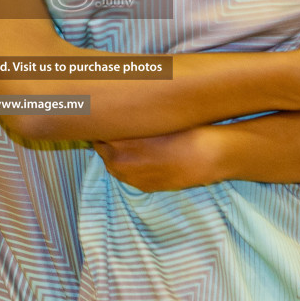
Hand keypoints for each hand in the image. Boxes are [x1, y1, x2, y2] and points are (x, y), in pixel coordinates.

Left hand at [92, 127, 218, 191]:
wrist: (204, 155)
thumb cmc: (180, 129)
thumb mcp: (150, 118)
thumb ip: (127, 118)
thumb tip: (113, 113)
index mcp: (116, 141)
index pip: (96, 132)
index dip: (102, 124)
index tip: (107, 117)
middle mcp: (117, 161)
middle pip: (100, 148)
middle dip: (107, 139)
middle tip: (118, 128)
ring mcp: (129, 176)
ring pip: (112, 164)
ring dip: (115, 153)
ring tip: (130, 142)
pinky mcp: (142, 186)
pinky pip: (126, 175)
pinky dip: (129, 166)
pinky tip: (142, 157)